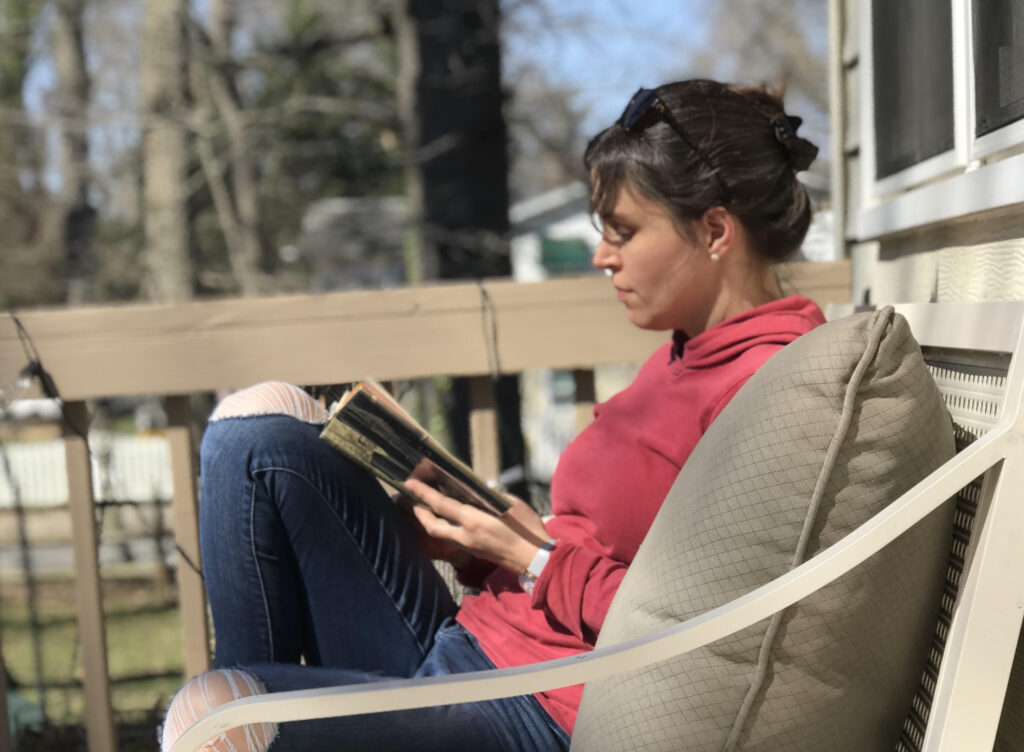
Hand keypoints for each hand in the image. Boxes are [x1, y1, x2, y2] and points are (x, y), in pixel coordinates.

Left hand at [404, 478, 549, 574]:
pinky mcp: (473, 552)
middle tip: (412, 498)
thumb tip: (479, 490)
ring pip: (440, 534)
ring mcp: (468, 546)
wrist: (534, 559)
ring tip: (425, 507)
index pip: (441, 505)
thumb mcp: (511, 504)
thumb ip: (492, 496)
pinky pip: (451, 538)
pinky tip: (446, 518)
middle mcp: (465, 535)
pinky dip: (443, 527)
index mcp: (473, 520)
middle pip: (432, 525)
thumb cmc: (527, 528)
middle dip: (419, 512)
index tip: (410, 483)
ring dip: (429, 521)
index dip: (423, 493)